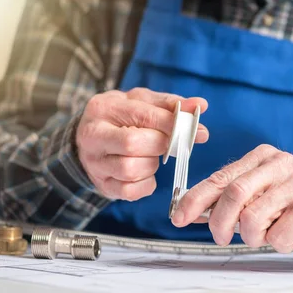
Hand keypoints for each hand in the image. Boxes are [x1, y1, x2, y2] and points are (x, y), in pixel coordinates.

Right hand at [76, 88, 207, 200]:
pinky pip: (130, 190)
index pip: (143, 116)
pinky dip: (146, 184)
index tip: (194, 129)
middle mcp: (93, 136)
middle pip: (133, 144)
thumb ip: (171, 104)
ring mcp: (95, 163)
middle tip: (168, 144)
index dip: (171, 124)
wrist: (91, 137)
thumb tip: (201, 105)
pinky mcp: (102, 185)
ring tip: (152, 156)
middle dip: (159, 145)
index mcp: (104, 108)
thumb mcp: (143, 102)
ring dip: (151, 165)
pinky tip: (146, 172)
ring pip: (131, 169)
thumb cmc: (122, 116)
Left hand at [171, 144, 292, 252]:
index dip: (195, 199)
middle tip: (221, 237)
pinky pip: (278, 235)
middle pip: (234, 195)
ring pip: (253, 219)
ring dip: (253, 236)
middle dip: (220, 223)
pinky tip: (286, 234)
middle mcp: (278, 165)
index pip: (220, 178)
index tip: (179, 217)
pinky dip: (277, 243)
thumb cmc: (290, 196)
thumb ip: (232, 194)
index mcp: (261, 157)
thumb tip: (194, 209)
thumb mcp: (261, 186)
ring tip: (265, 233)